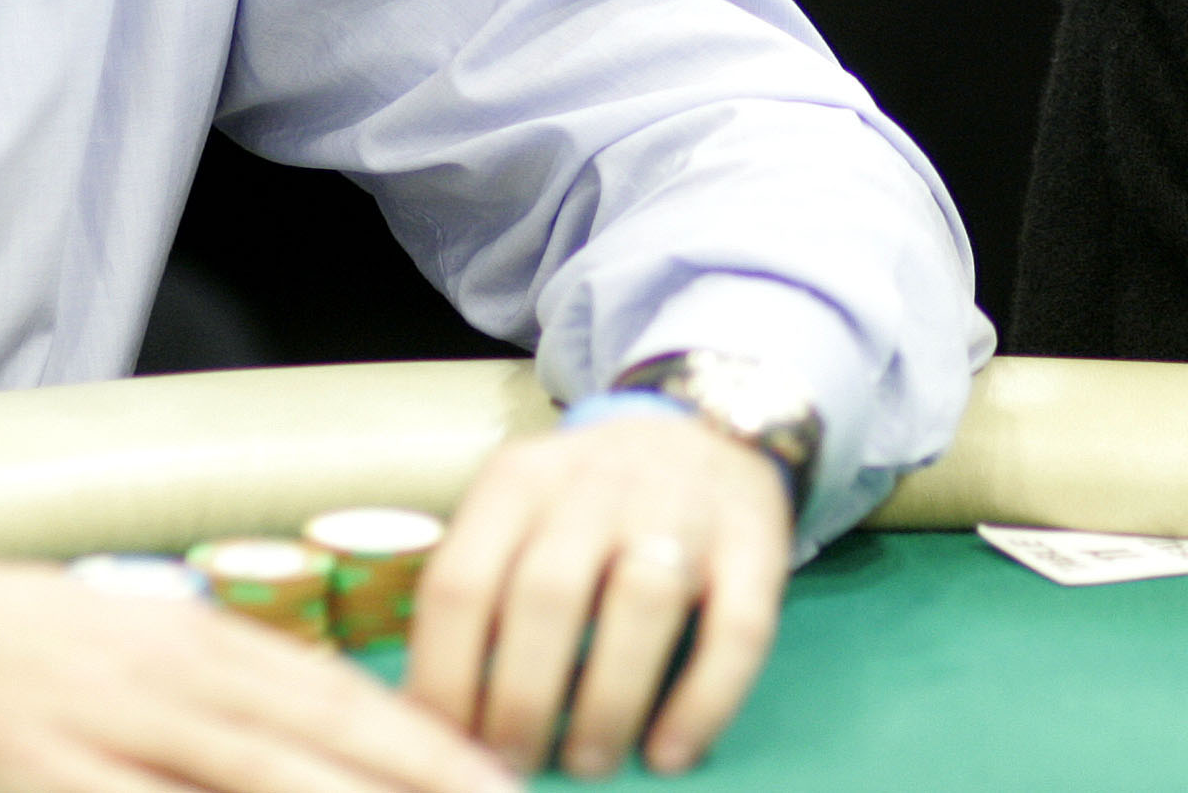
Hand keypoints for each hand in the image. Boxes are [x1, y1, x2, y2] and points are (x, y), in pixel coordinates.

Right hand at [0, 535, 515, 792]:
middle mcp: (168, 678)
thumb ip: (224, 693)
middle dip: (415, 786)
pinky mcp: (32, 778)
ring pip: (249, 783)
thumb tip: (318, 739)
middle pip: (317, 748)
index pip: (340, 700)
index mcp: (198, 641)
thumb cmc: (8, 639)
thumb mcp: (133, 643)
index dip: (428, 749)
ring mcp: (101, 731)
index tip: (502, 784)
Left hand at [406, 414, 792, 780]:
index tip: (447, 741)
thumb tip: (431, 714)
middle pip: (547, 595)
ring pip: (641, 604)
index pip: (460, 581)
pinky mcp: (755, 543)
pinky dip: (702, 701)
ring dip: (606, 701)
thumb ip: (479, 589)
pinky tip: (670, 753)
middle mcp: (598, 483)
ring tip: (587, 760)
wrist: (706, 428)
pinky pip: (736, 629)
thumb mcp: (518, 512)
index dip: (444, 675)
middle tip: (513, 763)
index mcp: (519, 480)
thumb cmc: (588, 503)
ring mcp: (683, 508)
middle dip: (522, 699)